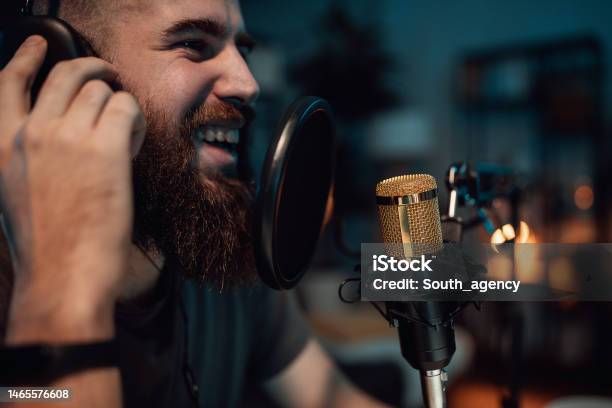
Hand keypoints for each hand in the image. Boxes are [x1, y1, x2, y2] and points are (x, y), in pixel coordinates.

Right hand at [0, 36, 145, 341]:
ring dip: (119, 105)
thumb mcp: (16, 194)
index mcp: (2, 146)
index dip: (26, 57)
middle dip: (92, 69)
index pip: (7, 83)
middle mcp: (30, 133)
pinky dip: (134, 120)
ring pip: (101, 90)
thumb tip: (62, 133)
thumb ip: (29, 157)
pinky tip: (133, 143)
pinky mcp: (104, 147)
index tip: (40, 44)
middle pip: (66, 75)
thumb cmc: (47, 247)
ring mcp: (66, 137)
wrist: (62, 277)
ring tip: (125, 135)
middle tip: (111, 77)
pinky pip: (126, 107)